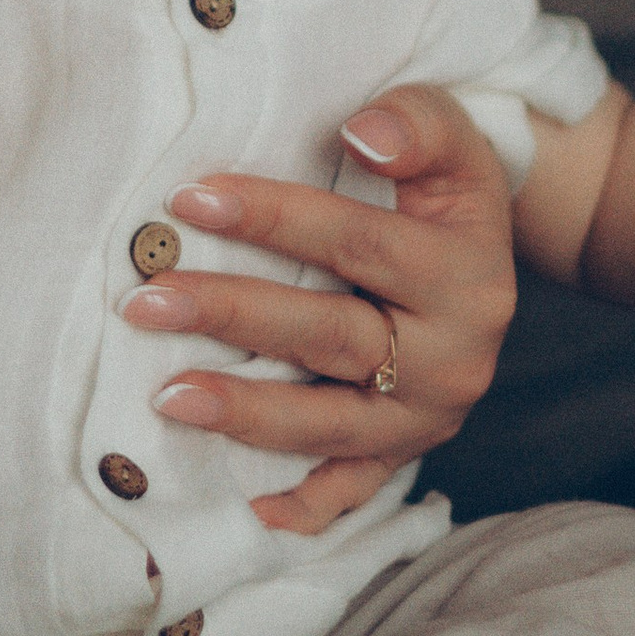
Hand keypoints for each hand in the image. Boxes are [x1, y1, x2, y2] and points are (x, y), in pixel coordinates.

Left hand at [122, 86, 516, 536]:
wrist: (488, 263)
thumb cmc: (445, 191)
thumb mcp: (455, 140)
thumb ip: (415, 123)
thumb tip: (362, 132)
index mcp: (466, 276)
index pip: (356, 244)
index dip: (273, 220)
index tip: (189, 200)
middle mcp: (454, 359)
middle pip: (331, 337)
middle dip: (233, 315)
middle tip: (146, 300)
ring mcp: (427, 417)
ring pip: (329, 422)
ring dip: (246, 412)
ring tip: (167, 395)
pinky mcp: (404, 453)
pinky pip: (354, 489)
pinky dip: (307, 508)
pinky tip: (251, 512)